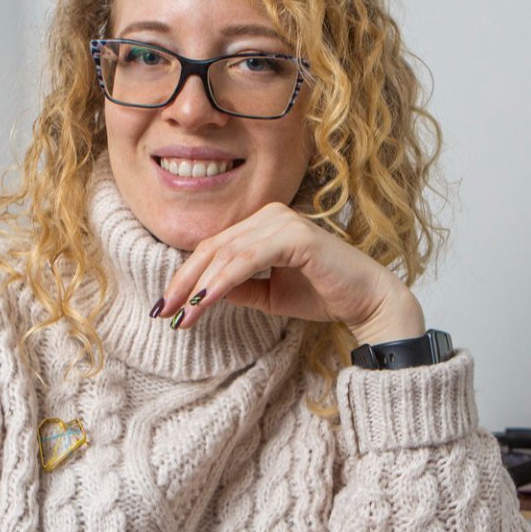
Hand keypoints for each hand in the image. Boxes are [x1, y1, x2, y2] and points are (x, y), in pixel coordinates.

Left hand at [157, 203, 424, 345]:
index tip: (166, 307)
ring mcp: (282, 221)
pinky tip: (204, 303)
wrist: (367, 301)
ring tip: (181, 317)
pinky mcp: (294, 235)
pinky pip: (246, 260)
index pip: (214, 247)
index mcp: (263, 223)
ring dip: (198, 288)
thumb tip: (200, 293)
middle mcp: (271, 214)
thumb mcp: (268, 294)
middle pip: (212, 247)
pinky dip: (221, 283)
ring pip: (225, 255)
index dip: (185, 276)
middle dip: (183, 282)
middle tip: (162, 312)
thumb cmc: (323, 294)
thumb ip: (238, 287)